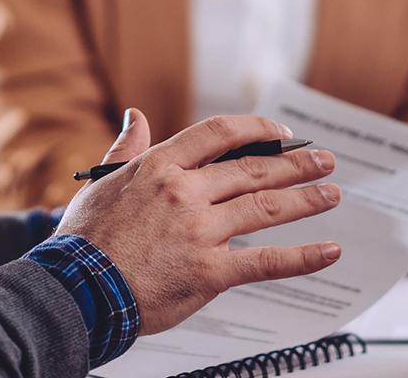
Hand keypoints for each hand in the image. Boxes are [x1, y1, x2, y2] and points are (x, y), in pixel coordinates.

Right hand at [58, 109, 342, 334]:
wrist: (76, 292)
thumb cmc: (85, 242)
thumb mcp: (101, 183)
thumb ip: (125, 148)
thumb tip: (134, 116)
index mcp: (160, 166)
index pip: (219, 134)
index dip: (257, 129)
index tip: (280, 132)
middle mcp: (185, 192)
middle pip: (253, 169)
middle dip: (295, 163)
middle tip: (324, 161)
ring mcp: (200, 231)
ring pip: (265, 207)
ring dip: (305, 199)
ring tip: (331, 194)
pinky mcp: (209, 272)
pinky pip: (266, 261)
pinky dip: (302, 257)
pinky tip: (329, 251)